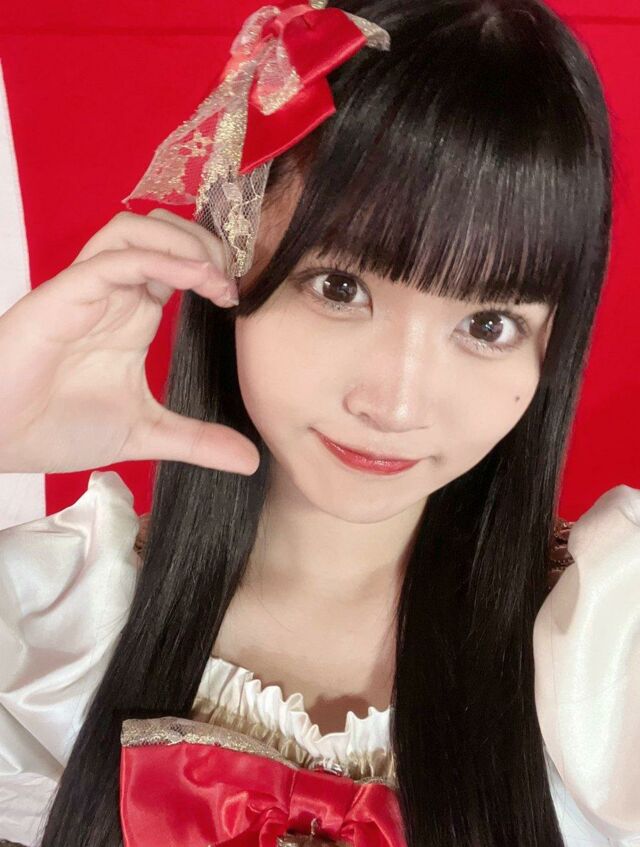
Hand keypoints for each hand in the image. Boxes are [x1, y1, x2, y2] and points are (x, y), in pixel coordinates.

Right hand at [0, 209, 259, 474]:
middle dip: (206, 243)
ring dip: (184, 243)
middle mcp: (114, 294)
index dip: (217, 269)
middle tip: (234, 280)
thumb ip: (196, 440)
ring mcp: (89, 290)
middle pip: (161, 231)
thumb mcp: (146, 434)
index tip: (242, 299)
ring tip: (216, 277)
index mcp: (134, 314)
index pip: (180, 262)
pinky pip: (115, 259)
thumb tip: (250, 460)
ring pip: (135, 230)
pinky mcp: (65, 295)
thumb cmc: (58, 427)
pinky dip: (160, 260)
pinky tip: (195, 279)